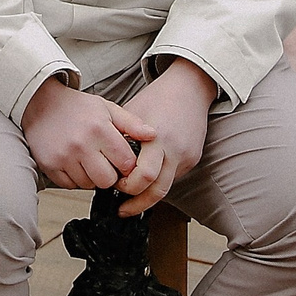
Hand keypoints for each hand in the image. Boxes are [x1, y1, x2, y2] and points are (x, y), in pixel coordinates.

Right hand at [21, 76, 155, 190]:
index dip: (127, 165)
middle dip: (110, 175)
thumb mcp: (107, 108)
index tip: (122, 160)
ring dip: (92, 177)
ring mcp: (63, 157)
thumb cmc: (77, 107)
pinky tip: (74, 163)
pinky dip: (75, 179)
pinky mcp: (50, 166)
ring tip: (88, 160)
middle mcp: (81, 145)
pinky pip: (70, 186)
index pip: (126, 163)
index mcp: (99, 129)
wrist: (40, 103)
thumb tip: (153, 135)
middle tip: (105, 163)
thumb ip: (132, 123)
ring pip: (88, 185)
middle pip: (107, 180)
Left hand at [114, 59, 213, 215]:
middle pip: (157, 190)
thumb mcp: (131, 113)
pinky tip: (145, 183)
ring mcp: (186, 156)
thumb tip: (103, 161)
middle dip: (137, 202)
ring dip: (147, 199)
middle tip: (122, 206)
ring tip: (130, 203)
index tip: (113, 185)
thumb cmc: (156, 98)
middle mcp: (174, 150)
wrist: (189, 89)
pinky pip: (173, 178)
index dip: (127, 186)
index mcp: (156, 137)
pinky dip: (158, 183)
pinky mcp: (193, 159)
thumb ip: (120, 138)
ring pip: (166, 189)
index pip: (143, 175)